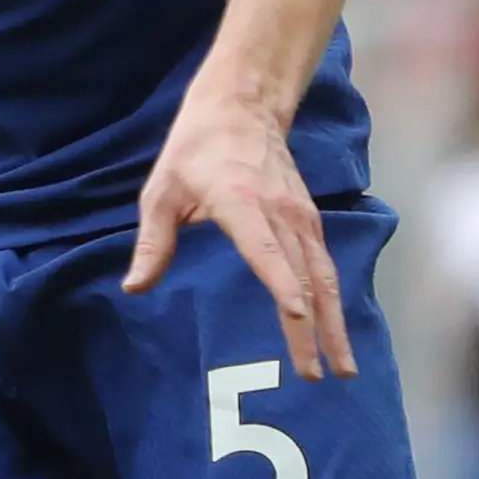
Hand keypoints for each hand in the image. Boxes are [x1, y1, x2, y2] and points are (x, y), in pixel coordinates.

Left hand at [126, 74, 354, 378]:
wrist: (244, 103)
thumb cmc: (196, 148)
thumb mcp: (162, 190)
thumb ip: (154, 242)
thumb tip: (135, 288)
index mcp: (241, 203)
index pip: (267, 251)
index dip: (283, 286)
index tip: (298, 318)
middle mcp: (280, 212)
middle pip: (305, 276)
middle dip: (316, 328)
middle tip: (322, 375)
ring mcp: (301, 215)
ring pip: (325, 275)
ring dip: (336, 322)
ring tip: (343, 367)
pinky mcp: (309, 218)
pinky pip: (326, 265)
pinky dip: (334, 300)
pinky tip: (337, 329)